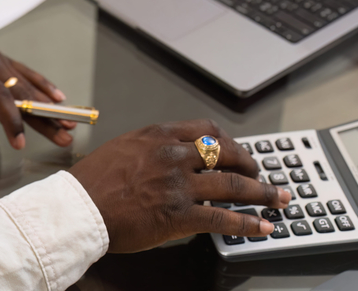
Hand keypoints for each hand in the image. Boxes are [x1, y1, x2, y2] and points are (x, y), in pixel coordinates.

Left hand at [0, 5, 74, 149]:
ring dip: (49, 104)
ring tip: (69, 121)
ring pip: (27, 83)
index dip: (10, 119)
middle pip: (20, 93)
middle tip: (64, 136)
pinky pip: (25, 71)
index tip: (20, 141)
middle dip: (44, 117)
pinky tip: (58, 97)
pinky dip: (42, 84)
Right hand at [67, 119, 291, 252]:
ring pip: (233, 185)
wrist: (77, 208)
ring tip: (279, 200)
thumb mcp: (124, 149)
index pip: (207, 130)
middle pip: (227, 153)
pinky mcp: (179, 214)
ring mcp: (178, 184)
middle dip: (251, 165)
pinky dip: (248, 223)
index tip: (237, 152)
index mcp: (159, 135)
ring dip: (262, 193)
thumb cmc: (92, 183)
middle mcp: (173, 154)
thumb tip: (174, 157)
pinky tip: (262, 227)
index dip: (229, 142)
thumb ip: (152, 149)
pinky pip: (223, 218)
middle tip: (261, 176)